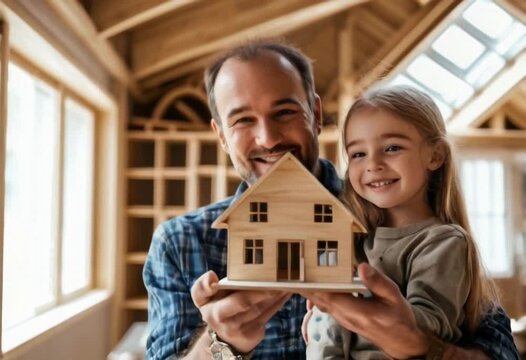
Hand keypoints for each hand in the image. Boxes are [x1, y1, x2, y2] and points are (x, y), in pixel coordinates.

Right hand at [191, 271, 290, 353]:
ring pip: (264, 308)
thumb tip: (212, 277)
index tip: (263, 282)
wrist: (221, 337)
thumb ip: (201, 286)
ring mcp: (244, 331)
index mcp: (216, 313)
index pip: (237, 301)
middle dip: (267, 291)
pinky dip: (279, 301)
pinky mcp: (255, 335)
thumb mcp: (201, 299)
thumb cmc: (214, 308)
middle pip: (253, 304)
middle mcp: (230, 324)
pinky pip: (269, 314)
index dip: (251, 293)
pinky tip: (286, 291)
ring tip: (287, 280)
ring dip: (277, 294)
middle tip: (280, 278)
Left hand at [302, 263, 427, 358]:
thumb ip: (377, 281)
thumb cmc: (399, 317)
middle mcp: (345, 317)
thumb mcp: (393, 296)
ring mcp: (341, 319)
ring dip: (312, 287)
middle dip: (309, 282)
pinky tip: (316, 280)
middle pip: (319, 298)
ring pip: (319, 302)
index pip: (329, 296)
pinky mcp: (341, 318)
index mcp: (358, 312)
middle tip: (299, 263)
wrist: (400, 341)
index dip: (316, 282)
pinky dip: (318, 292)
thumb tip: (361, 267)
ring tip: (304, 268)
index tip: (307, 268)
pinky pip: (323, 304)